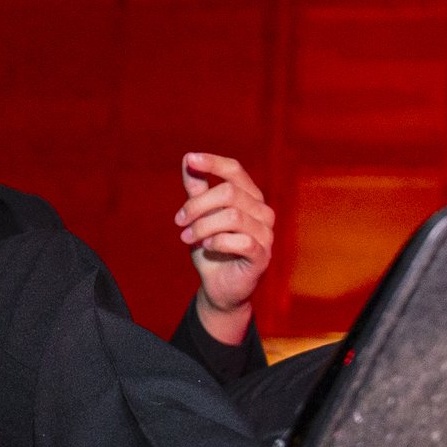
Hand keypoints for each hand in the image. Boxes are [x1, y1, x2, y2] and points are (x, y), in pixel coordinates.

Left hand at [177, 154, 274, 323]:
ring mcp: (266, 234)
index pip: (235, 171)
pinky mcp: (263, 256)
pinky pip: (241, 241)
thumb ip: (196, 189)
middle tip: (179, 221)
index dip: (213, 163)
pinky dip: (217, 242)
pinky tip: (206, 247)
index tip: (190, 159)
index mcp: (250, 198)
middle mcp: (263, 212)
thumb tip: (188, 158)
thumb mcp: (199, 216)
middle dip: (197, 205)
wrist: (218, 288)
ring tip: (187, 237)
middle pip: (229, 192)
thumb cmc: (210, 249)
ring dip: (203, 226)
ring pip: (232, 216)